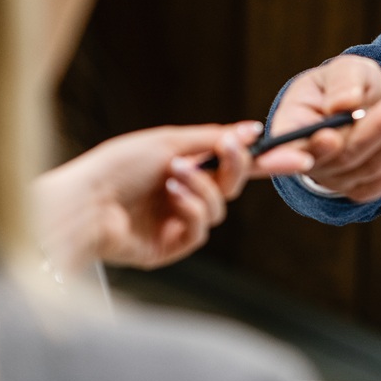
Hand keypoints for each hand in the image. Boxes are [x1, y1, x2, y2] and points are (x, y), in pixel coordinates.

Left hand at [31, 122, 313, 273]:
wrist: (82, 201)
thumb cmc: (115, 166)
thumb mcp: (169, 140)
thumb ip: (213, 139)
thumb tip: (251, 130)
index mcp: (180, 167)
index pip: (231, 166)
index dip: (264, 161)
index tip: (298, 154)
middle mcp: (180, 195)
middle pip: (231, 187)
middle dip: (239, 167)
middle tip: (235, 150)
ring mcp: (174, 223)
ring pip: (218, 210)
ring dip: (204, 189)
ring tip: (174, 174)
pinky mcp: (168, 249)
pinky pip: (200, 231)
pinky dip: (193, 210)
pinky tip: (173, 197)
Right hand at [268, 55, 380, 202]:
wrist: (361, 105)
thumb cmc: (345, 84)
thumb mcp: (344, 69)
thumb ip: (343, 81)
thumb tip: (346, 103)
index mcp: (290, 126)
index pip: (288, 149)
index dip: (304, 151)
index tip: (328, 137)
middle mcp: (308, 161)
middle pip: (344, 154)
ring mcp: (335, 180)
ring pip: (372, 166)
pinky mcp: (362, 189)